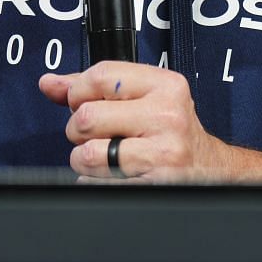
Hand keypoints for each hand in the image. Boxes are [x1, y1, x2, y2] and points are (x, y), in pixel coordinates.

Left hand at [37, 61, 261, 185]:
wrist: (211, 172)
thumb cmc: (171, 133)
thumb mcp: (144, 99)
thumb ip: (95, 88)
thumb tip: (50, 83)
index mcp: (166, 86)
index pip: (99, 76)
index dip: (78, 93)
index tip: (85, 102)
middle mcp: (167, 116)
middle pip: (86, 118)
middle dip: (81, 132)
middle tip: (102, 135)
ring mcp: (162, 153)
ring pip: (86, 155)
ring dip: (87, 162)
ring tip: (110, 159)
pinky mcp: (152, 186)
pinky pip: (95, 185)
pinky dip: (96, 184)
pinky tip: (118, 177)